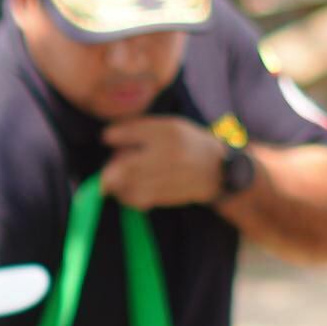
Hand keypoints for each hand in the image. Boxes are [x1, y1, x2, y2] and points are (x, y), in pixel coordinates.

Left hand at [97, 115, 228, 213]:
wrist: (218, 169)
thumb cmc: (189, 144)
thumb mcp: (170, 126)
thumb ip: (141, 128)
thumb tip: (108, 137)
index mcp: (167, 131)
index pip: (127, 132)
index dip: (111, 136)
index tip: (109, 138)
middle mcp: (168, 153)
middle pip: (123, 165)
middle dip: (109, 168)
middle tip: (108, 169)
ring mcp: (167, 176)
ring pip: (127, 185)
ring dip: (115, 184)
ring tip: (117, 181)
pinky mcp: (167, 195)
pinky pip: (137, 199)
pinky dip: (127, 196)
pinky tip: (129, 191)